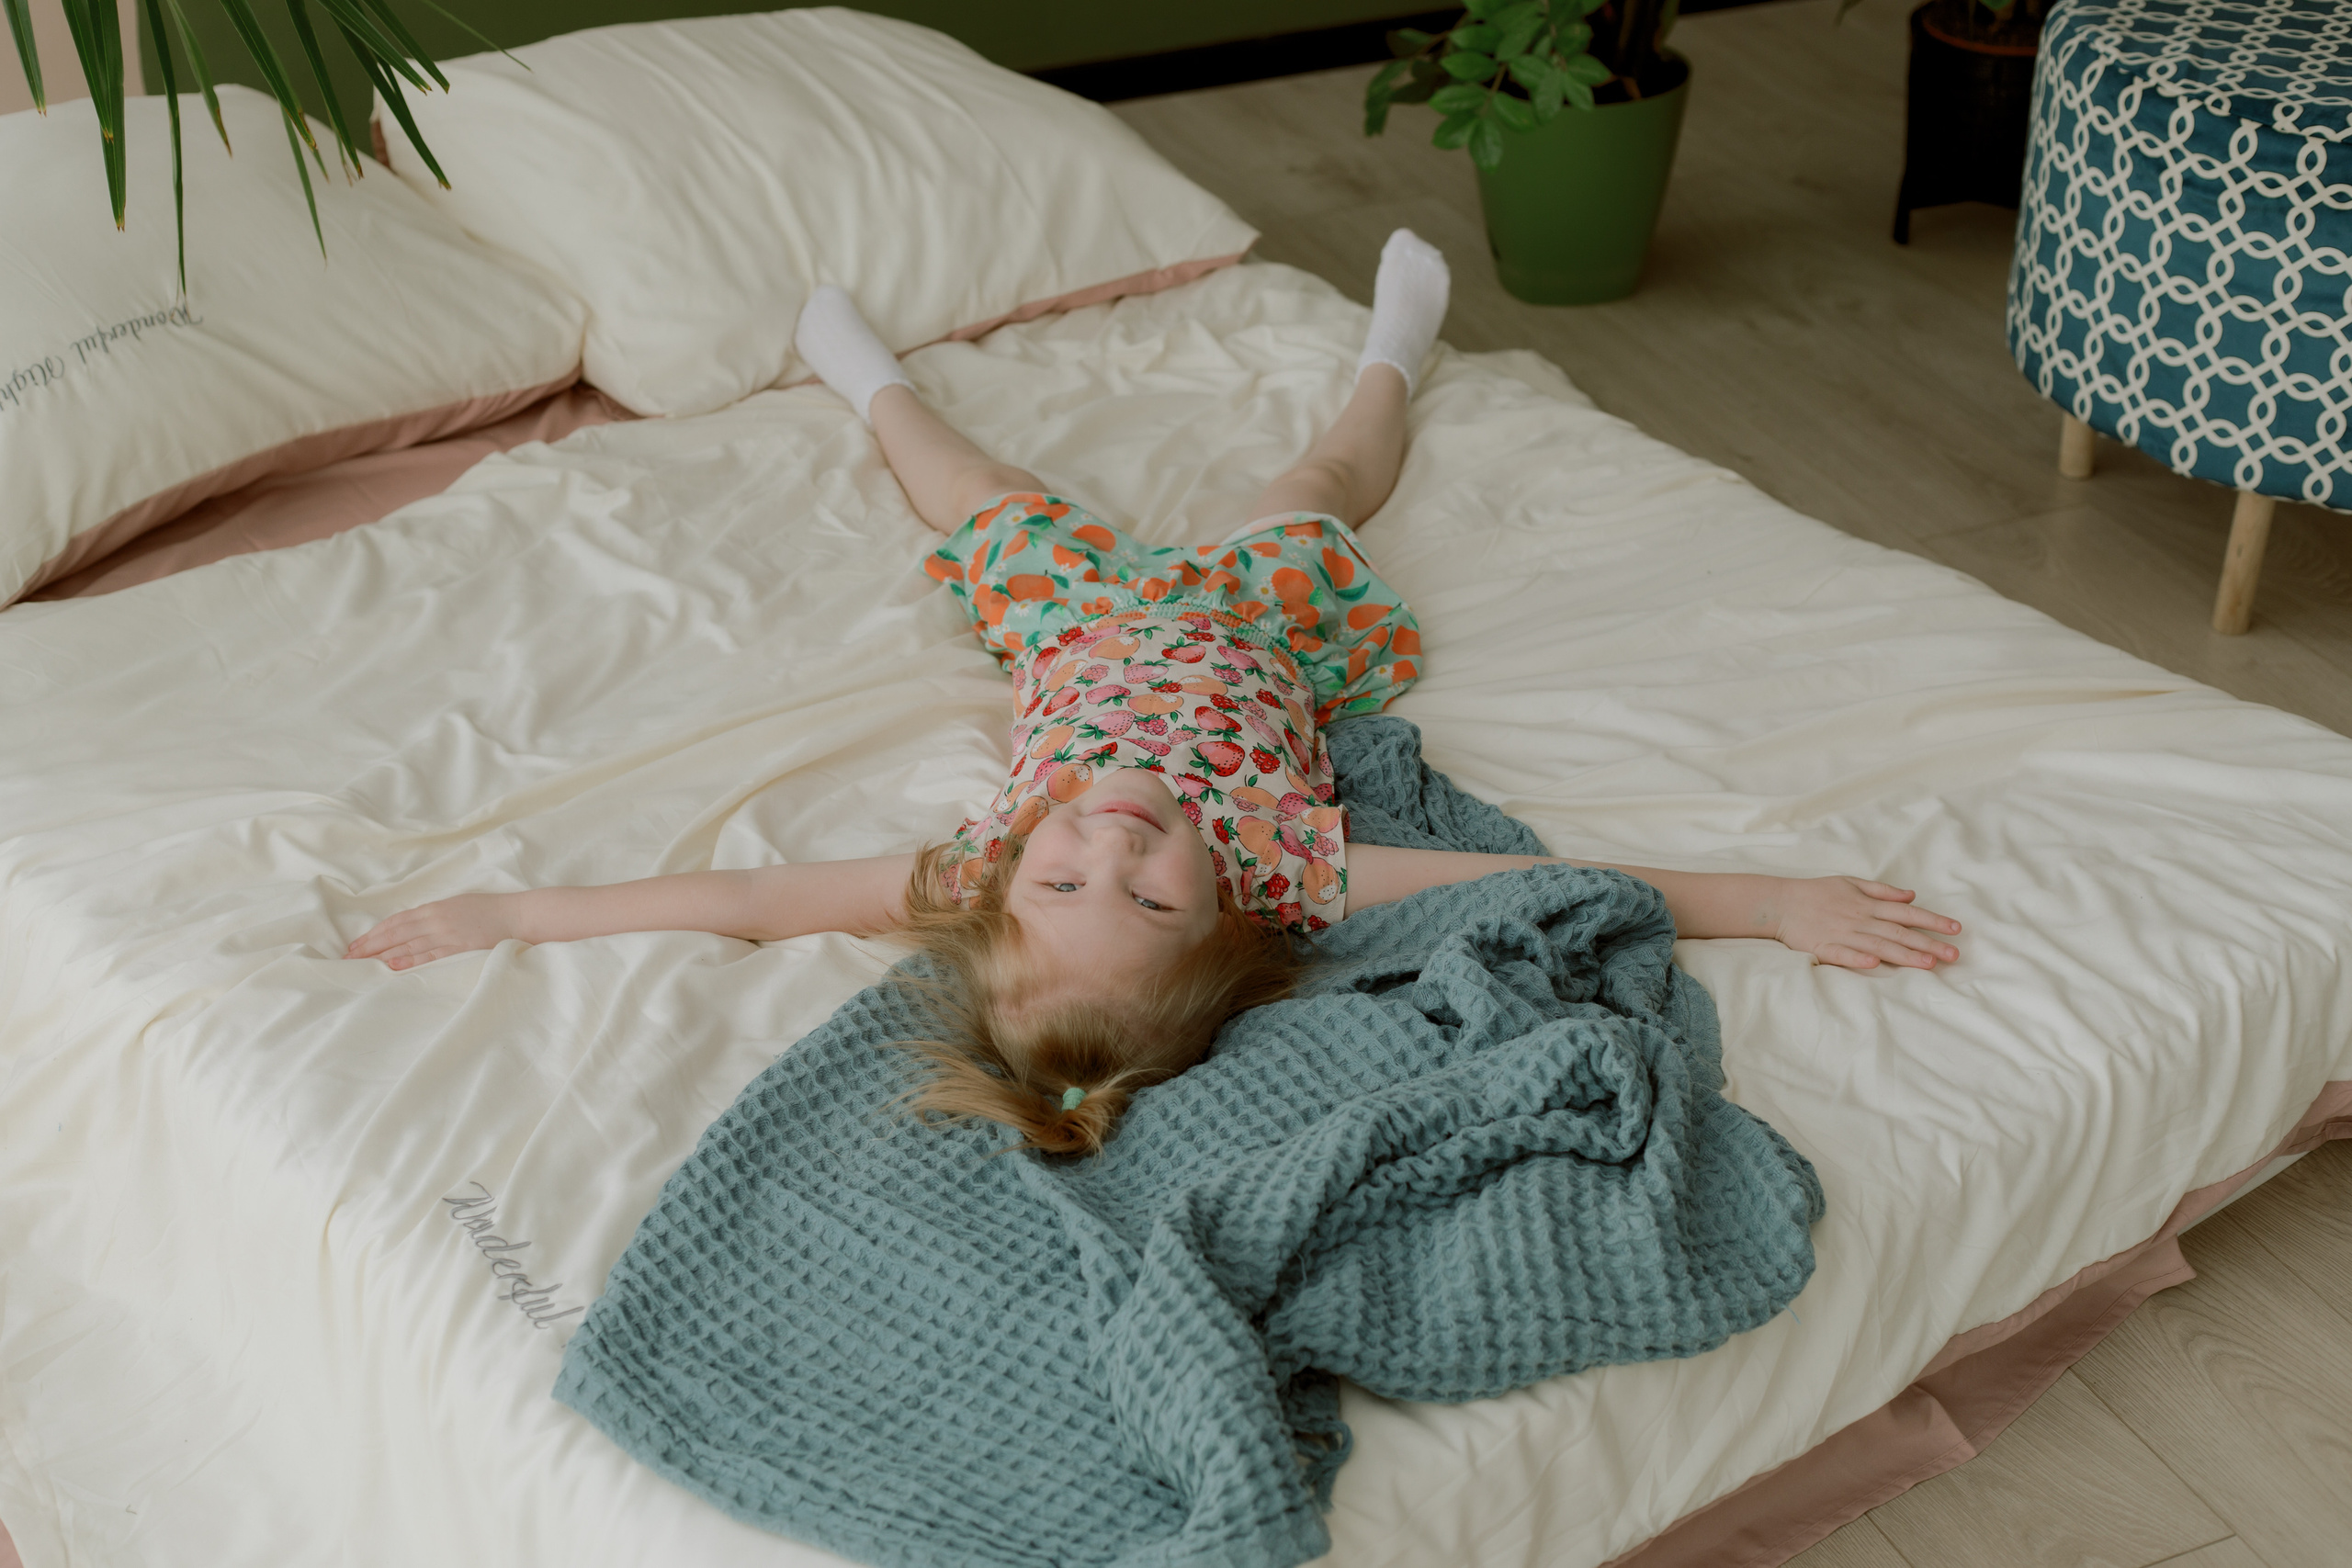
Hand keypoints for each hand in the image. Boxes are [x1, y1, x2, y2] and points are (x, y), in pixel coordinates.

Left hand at [345, 893, 526, 969]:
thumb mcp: (457, 905)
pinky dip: (410, 960)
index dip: (374, 933)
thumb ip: (434, 915)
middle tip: (349, 957)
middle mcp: (437, 920)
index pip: (396, 921)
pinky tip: (392, 966)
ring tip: (362, 964)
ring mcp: (448, 935)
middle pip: (396, 933)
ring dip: (383, 955)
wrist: (518, 915)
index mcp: (435, 907)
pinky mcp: (460, 949)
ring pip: (408, 945)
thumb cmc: (490, 910)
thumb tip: (412, 927)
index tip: (356, 944)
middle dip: (370, 945)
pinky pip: (430, 956)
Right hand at [1771, 877, 1960, 970]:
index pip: (1907, 914)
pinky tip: (1874, 966)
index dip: (1932, 920)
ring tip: (1928, 964)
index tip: (1955, 929)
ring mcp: (1842, 934)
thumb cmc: (1817, 892)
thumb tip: (1911, 896)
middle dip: (1928, 943)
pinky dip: (1857, 960)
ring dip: (1903, 955)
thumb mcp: (1851, 883)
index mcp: (1868, 904)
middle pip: (1899, 933)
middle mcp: (1860, 919)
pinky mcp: (1824, 947)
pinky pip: (1843, 955)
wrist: (1780, 903)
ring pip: (1878, 946)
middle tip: (1953, 955)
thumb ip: (1882, 891)